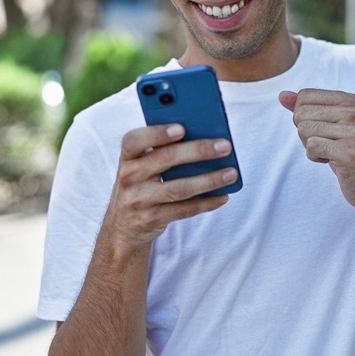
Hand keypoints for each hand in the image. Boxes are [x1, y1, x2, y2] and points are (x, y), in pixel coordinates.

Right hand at [104, 123, 236, 250]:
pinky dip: (206, 203)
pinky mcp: (150, 219)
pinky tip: (223, 196)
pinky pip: (183, 210)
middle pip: (164, 160)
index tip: (182, 127)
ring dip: (208, 180)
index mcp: (128, 157)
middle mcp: (128, 177)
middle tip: (225, 146)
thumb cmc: (142, 185)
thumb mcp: (141, 167)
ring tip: (231, 173)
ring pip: (178, 188)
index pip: (134, 140)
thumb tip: (204, 138)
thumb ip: (162, 151)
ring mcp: (138, 200)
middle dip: (198, 151)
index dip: (156, 133)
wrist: (123, 227)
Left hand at [279, 89, 354, 211]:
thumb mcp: (328, 124)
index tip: (323, 129)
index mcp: (349, 100)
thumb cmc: (348, 152)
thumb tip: (282, 95)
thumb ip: (306, 108)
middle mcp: (353, 111)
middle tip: (327, 143)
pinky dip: (315, 157)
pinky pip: (311, 147)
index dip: (304, 116)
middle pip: (300, 114)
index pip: (304, 96)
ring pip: (303, 130)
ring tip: (330, 152)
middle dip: (305, 133)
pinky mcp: (348, 151)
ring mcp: (352, 131)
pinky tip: (331, 160)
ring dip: (310, 146)